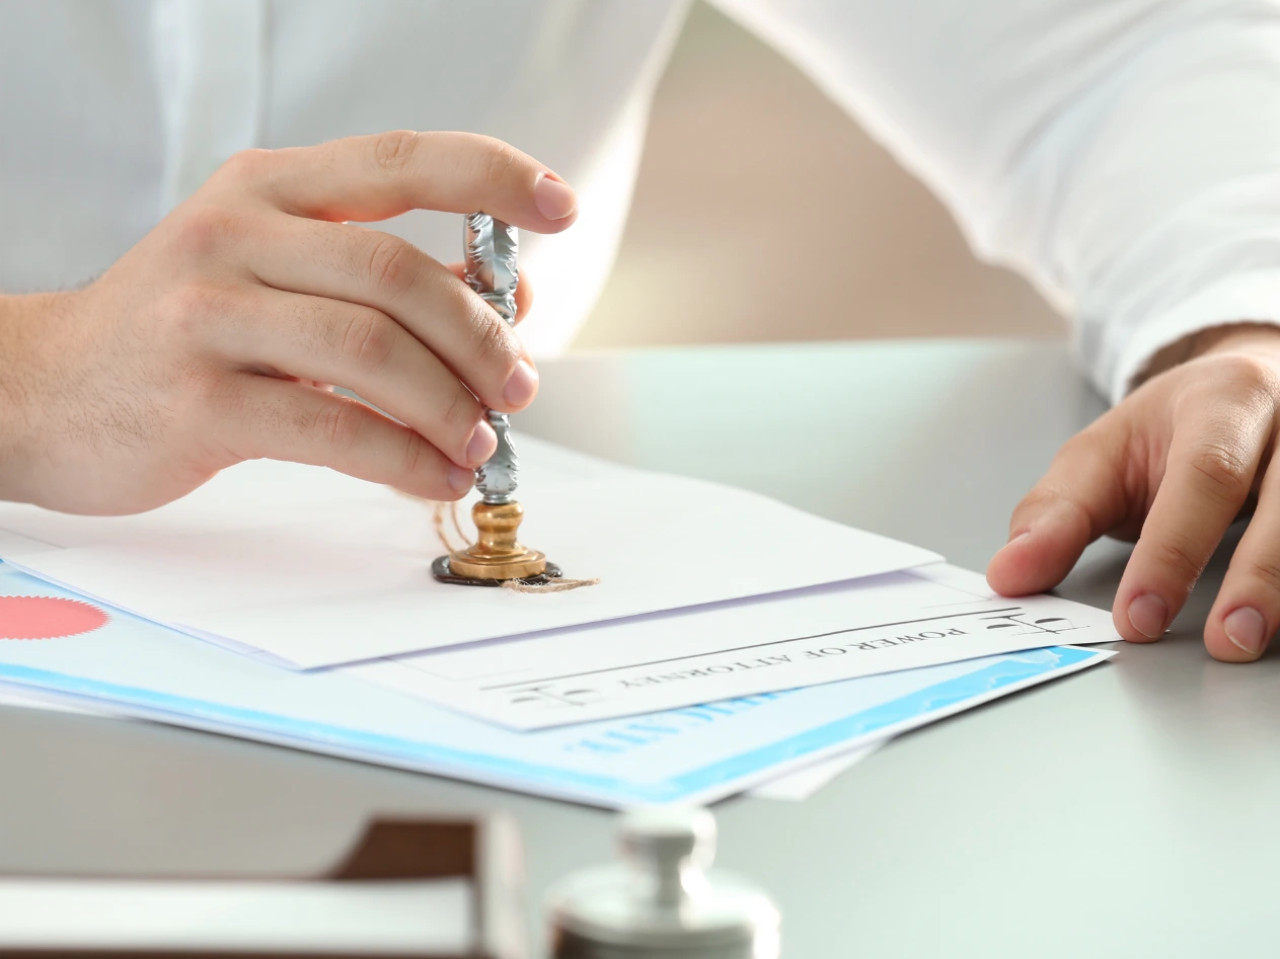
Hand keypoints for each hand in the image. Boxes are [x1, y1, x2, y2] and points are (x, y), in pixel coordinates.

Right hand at [0, 131, 576, 514]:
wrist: (44, 391)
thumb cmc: (184, 331)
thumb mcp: (276, 274)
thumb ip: (384, 278)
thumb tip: (507, 297)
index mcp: (270, 189)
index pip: (402, 160)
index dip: (495, 177)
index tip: (561, 210)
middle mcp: (237, 233)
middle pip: (398, 274)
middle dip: (480, 335)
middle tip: (518, 382)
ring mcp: (208, 313)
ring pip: (371, 350)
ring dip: (450, 403)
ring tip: (480, 439)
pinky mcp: (196, 400)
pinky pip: (331, 427)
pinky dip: (402, 457)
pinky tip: (431, 474)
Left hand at [988, 324, 1279, 661]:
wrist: (1247, 386)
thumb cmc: (1172, 430)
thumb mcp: (1102, 455)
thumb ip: (1057, 515)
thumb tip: (1009, 576)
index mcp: (1223, 401)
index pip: (1202, 477)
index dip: (1171, 553)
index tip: (1137, 618)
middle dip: (1258, 577)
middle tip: (1225, 641)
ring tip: (1250, 642)